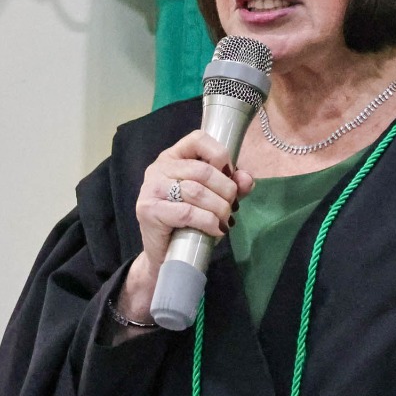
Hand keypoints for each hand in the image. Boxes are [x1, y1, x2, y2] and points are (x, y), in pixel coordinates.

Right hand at [116, 131, 254, 322]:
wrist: (166, 255)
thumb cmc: (191, 223)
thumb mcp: (216, 199)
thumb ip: (232, 186)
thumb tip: (247, 179)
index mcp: (174, 157)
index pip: (198, 139)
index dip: (221, 156)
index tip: (231, 176)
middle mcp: (158, 168)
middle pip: (203, 170)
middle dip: (226, 191)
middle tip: (232, 208)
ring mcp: (150, 188)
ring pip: (196, 191)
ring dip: (219, 208)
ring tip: (225, 221)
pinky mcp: (148, 210)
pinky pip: (187, 212)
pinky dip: (208, 222)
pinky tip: (216, 230)